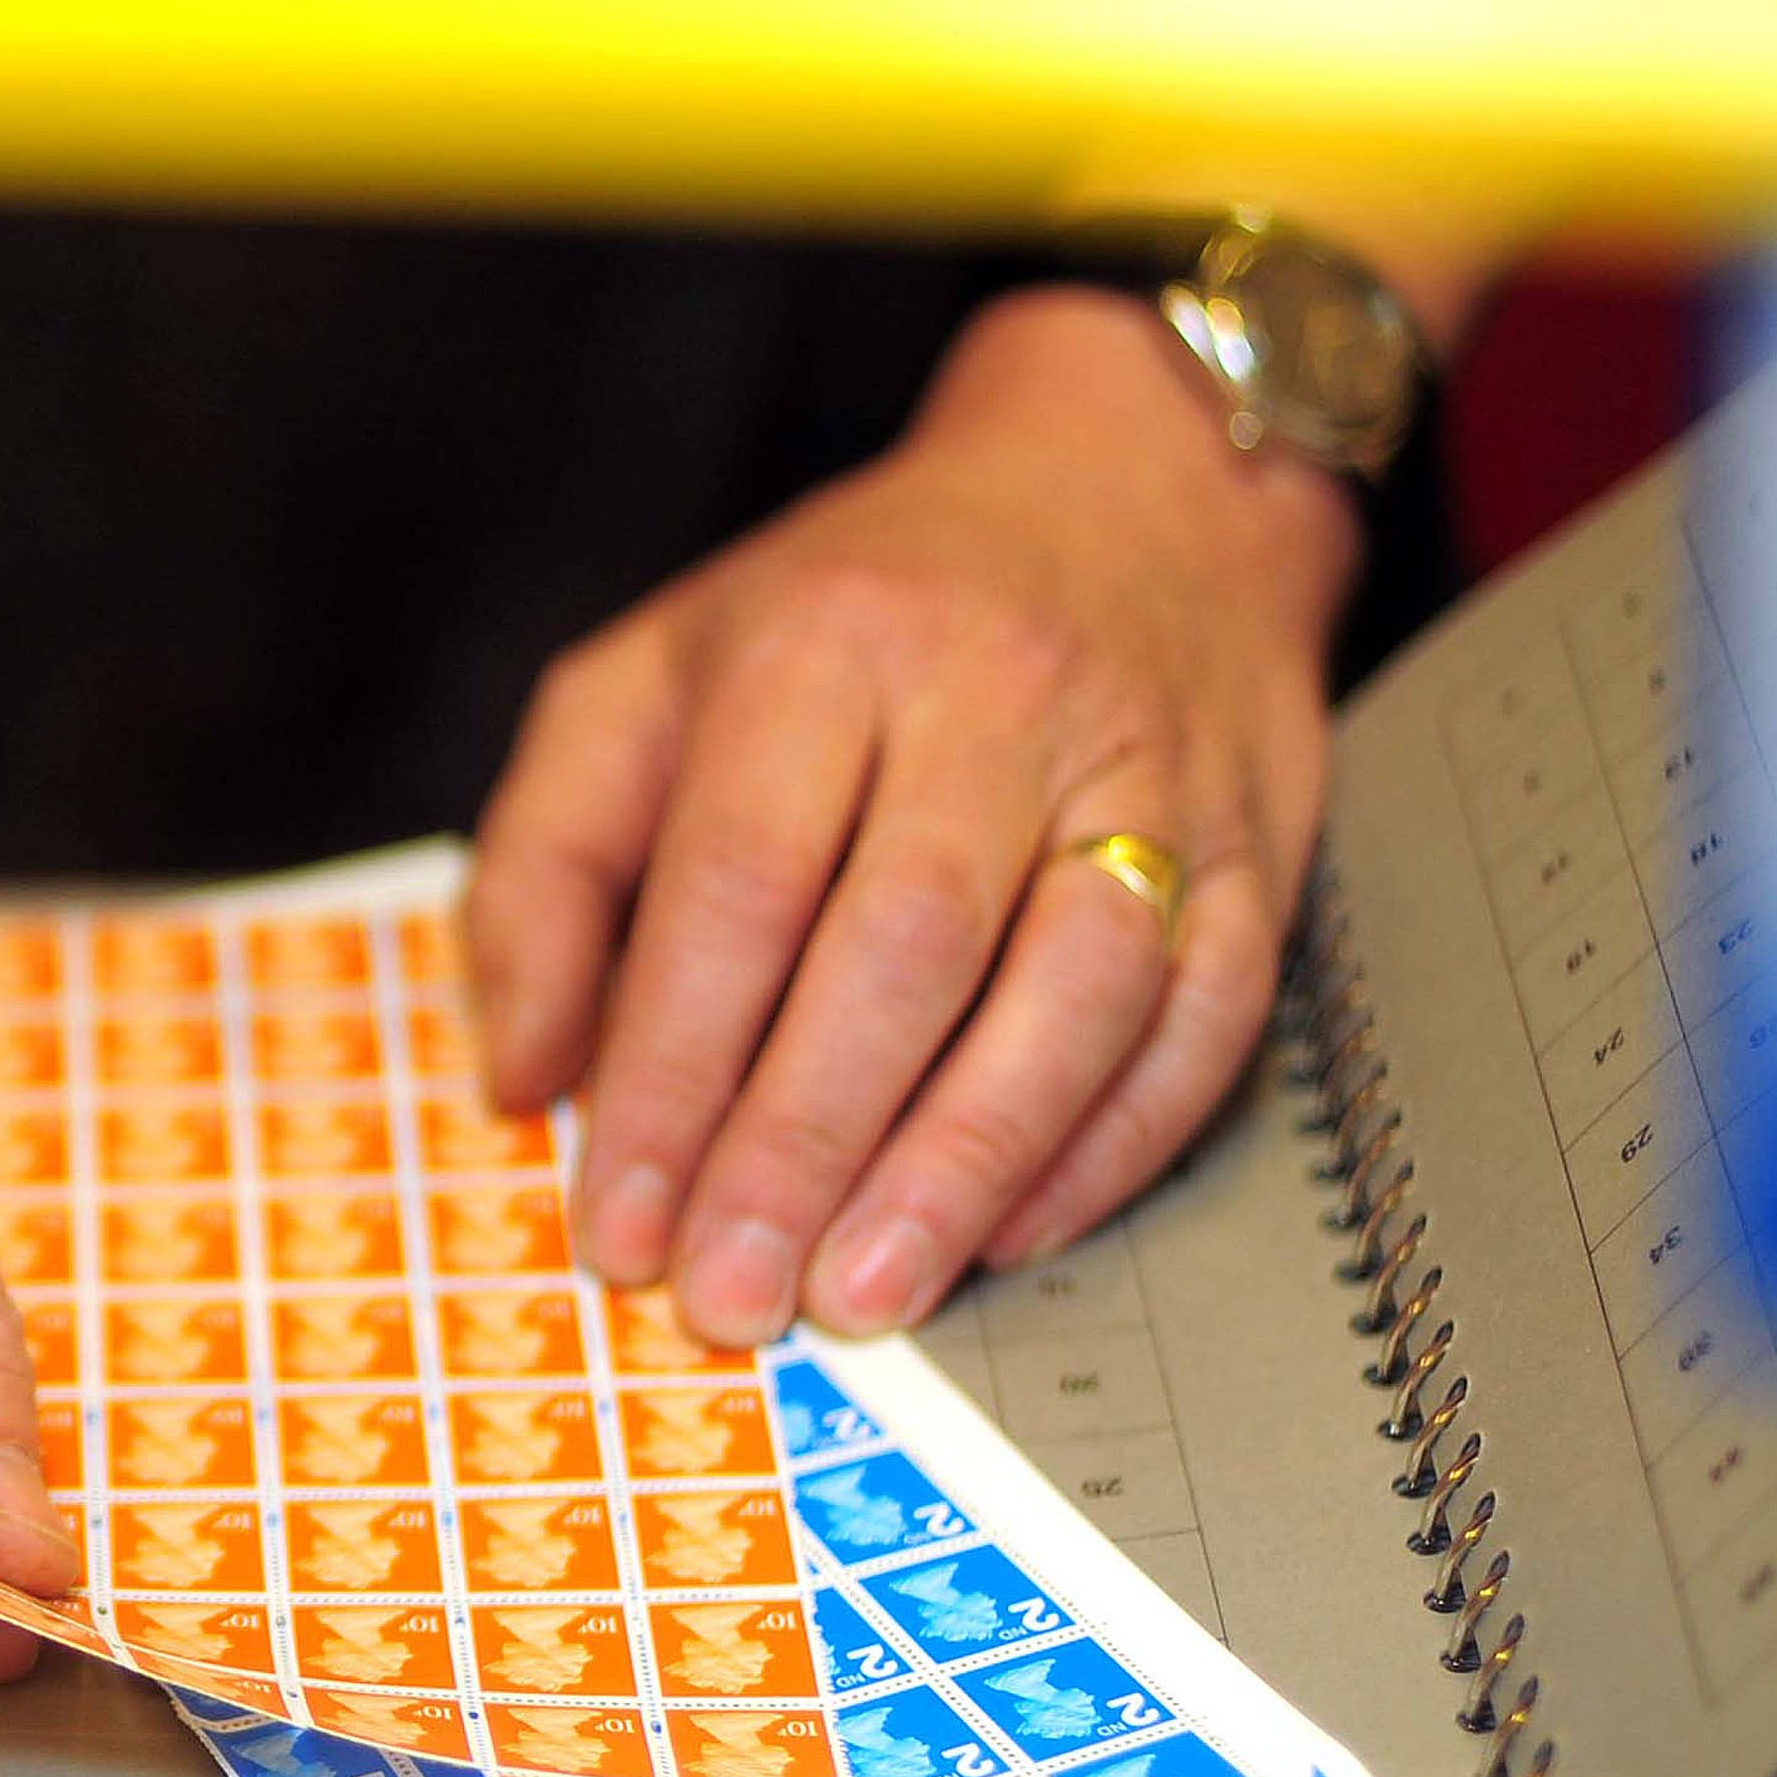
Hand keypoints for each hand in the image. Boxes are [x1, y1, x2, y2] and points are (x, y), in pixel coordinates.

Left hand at [465, 287, 1358, 1343]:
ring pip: (1072, 991)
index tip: (619, 1220)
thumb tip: (520, 1068)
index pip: (737, 886)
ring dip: (963, 1165)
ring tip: (867, 1293)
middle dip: (804, 1146)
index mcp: (823, 647)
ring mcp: (1146, 774)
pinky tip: (1013, 1231)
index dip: (672, 1072)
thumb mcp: (646, 679)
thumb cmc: (853, 612)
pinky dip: (1109, 1143)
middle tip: (733, 1294)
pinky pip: (1204, 1017)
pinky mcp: (1256, 845)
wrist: (1127, 482)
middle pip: (901, 949)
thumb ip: (548, 862)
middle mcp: (996, 698)